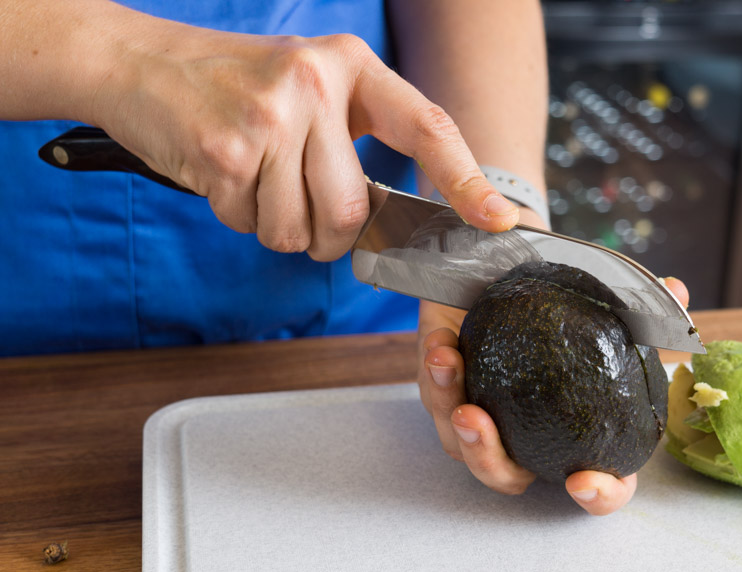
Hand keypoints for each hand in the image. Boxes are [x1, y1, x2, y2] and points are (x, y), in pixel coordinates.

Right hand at [88, 18, 520, 259]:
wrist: (141, 63)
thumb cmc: (235, 85)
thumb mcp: (309, 88)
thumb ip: (352, 140)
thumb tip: (393, 222)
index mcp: (351, 66)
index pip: (427, 127)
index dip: (467, 180)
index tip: (497, 220)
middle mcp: (317, 84)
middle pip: (354, 211)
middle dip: (329, 235)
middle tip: (301, 207)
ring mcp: (271, 115)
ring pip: (302, 230)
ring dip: (280, 228)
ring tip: (255, 181)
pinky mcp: (227, 150)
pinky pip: (253, 225)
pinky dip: (238, 216)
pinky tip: (223, 175)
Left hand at [417, 272, 690, 515]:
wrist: (517, 267)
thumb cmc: (571, 300)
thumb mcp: (606, 298)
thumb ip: (640, 303)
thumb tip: (677, 292)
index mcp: (577, 434)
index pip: (598, 484)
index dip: (598, 495)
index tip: (584, 482)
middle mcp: (527, 437)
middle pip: (506, 476)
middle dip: (489, 461)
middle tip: (477, 421)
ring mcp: (484, 418)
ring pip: (458, 443)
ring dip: (451, 413)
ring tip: (449, 372)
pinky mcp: (447, 391)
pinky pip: (436, 394)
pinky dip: (436, 375)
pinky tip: (442, 349)